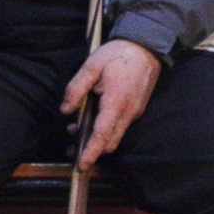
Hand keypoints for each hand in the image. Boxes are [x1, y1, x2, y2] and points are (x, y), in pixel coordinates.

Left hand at [59, 40, 161, 170]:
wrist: (147, 47)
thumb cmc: (118, 54)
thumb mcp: (91, 65)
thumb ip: (76, 88)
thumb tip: (66, 110)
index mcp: (116, 103)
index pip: (102, 135)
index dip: (91, 152)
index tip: (81, 165)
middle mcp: (128, 113)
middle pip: (109, 143)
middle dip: (91, 150)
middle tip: (71, 147)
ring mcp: (134, 113)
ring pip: (115, 136)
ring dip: (97, 140)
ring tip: (76, 130)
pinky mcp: (136, 110)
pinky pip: (120, 127)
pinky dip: (106, 130)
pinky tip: (92, 120)